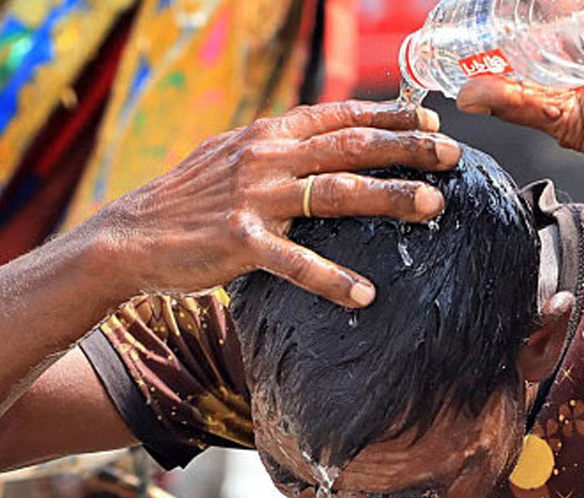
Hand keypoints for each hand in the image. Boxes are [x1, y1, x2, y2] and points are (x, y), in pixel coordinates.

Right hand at [95, 100, 460, 307]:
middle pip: (351, 147)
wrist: (129, 235)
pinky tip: (364, 296)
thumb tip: (323, 140)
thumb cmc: (187, 202)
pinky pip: (296, 262)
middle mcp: (265, 158)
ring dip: (390, 198)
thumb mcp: (230, 157)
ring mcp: (253, 198)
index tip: (430, 123)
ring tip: (434, 207)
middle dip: (408, 150)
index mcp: (267, 135)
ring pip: (336, 193)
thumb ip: (277, 148)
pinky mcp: (240, 242)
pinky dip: (332, 279)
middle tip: (454, 157)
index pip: (339, 116)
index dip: (388, 117)